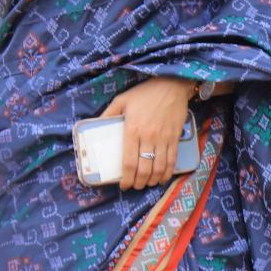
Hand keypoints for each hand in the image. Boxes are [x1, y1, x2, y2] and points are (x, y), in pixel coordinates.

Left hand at [98, 75, 197, 189]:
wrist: (172, 84)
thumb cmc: (145, 92)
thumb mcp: (121, 100)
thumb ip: (108, 114)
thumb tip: (95, 125)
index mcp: (132, 129)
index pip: (129, 162)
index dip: (126, 178)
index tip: (123, 185)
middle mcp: (149, 137)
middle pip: (144, 169)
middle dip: (138, 182)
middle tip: (134, 186)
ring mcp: (164, 138)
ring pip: (159, 167)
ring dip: (152, 180)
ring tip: (146, 183)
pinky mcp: (175, 137)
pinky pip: (172, 160)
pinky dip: (167, 173)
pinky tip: (162, 177)